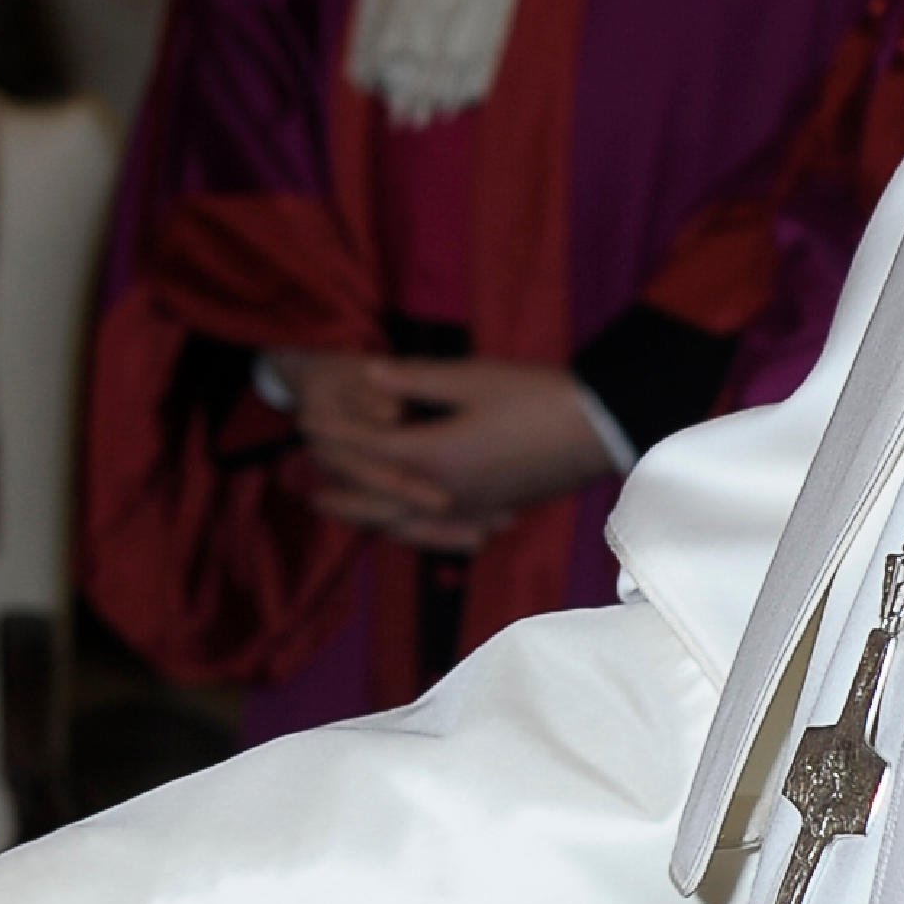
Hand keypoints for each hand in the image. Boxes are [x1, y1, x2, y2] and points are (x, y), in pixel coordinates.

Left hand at [284, 351, 610, 546]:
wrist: (600, 429)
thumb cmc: (535, 395)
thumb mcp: (471, 377)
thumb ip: (415, 380)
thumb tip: (367, 374)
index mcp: (435, 457)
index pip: (370, 450)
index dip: (335, 436)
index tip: (304, 425)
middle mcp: (447, 492)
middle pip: (378, 498)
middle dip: (340, 489)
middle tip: (304, 489)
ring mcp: (472, 507)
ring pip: (406, 521)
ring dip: (368, 515)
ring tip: (339, 510)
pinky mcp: (494, 510)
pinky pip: (439, 530)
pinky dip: (413, 530)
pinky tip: (407, 526)